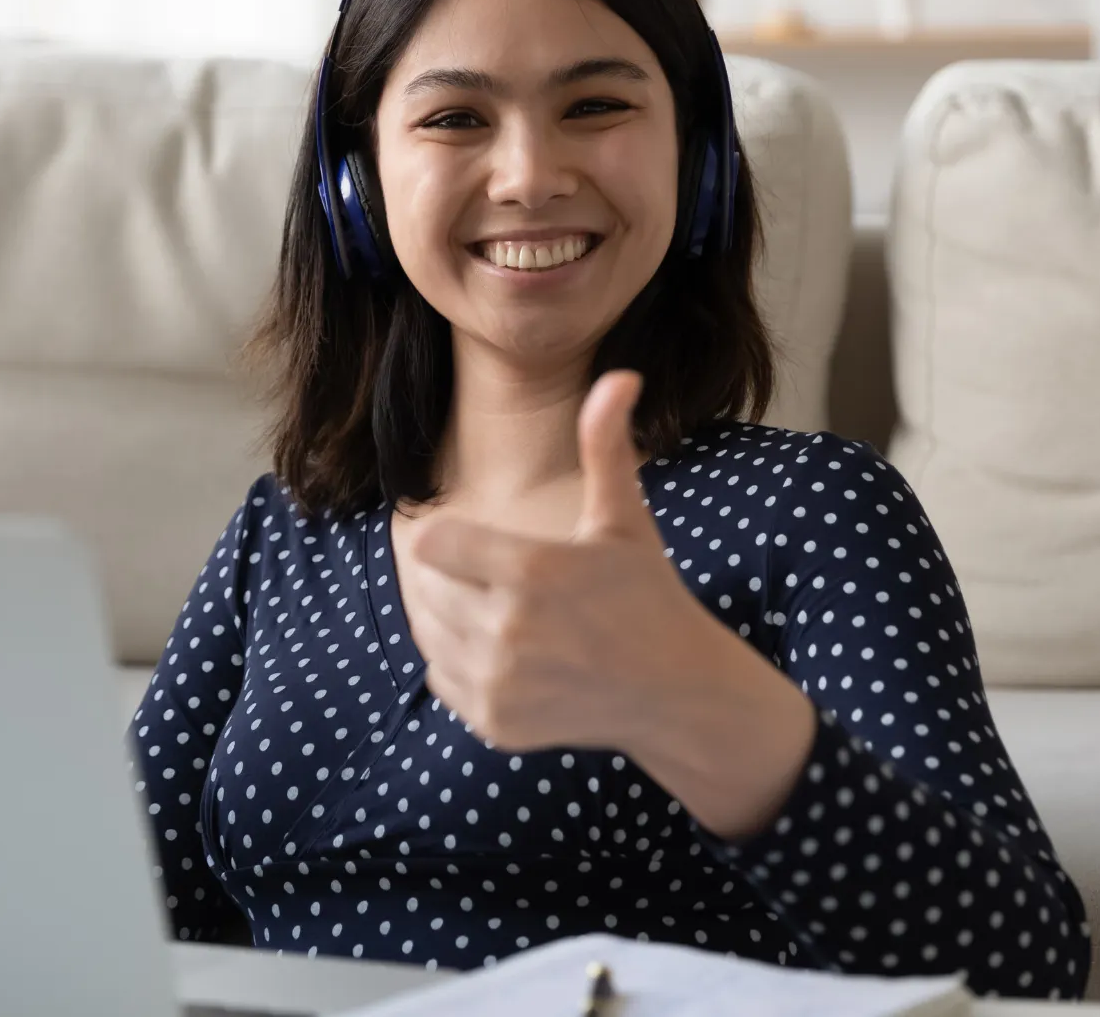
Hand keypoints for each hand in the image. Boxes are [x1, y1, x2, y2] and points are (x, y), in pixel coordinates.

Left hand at [399, 371, 716, 751]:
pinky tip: (503, 651)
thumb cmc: (646, 594)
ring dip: (450, 617)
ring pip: (428, 633)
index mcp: (535, 572)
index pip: (432, 542)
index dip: (448, 538)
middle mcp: (510, 632)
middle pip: (426, 588)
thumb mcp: (624, 519)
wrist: (674, 691)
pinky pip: (439, 677)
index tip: (475, 541)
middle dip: (452, 577)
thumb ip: (606, 446)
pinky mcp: (494, 723)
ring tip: (497, 610)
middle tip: (497, 580)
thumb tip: (621, 375)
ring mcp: (500, 684)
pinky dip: (458, 662)